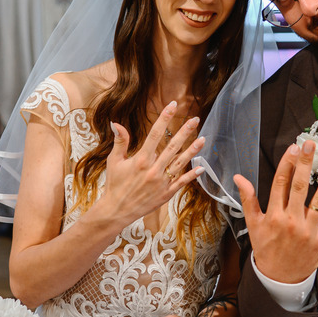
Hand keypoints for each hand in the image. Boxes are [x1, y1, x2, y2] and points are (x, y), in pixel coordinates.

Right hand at [101, 103, 204, 225]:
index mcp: (141, 160)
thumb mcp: (114, 161)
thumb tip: (116, 123)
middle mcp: (153, 170)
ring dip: (192, 150)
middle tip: (195, 119)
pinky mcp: (166, 194)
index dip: (164, 118)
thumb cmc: (114, 184)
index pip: (155, 134)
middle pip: (172, 146)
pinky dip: (192, 175)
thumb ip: (120, 141)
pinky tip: (202, 167)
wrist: (117, 210)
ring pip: (180, 163)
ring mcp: (161, 182)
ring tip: (203, 139)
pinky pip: (182, 182)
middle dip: (184, 131)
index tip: (172, 105)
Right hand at [234, 140, 317, 283]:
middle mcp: (291, 220)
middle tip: (311, 145)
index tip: (293, 148)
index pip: (280, 183)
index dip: (287, 164)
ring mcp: (308, 230)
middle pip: (300, 187)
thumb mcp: (253, 225)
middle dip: (306, 164)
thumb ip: (248, 199)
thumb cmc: (266, 249)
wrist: (279, 279)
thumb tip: (238, 177)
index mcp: (274, 215)